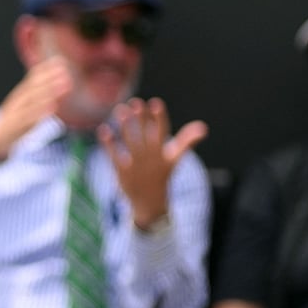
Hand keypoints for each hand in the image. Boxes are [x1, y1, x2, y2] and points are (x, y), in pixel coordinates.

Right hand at [0, 57, 72, 159]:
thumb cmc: (13, 121)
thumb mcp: (23, 105)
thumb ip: (36, 93)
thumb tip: (52, 82)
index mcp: (19, 96)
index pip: (32, 80)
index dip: (45, 70)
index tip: (61, 61)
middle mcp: (17, 102)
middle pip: (33, 89)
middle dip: (49, 81)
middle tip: (66, 74)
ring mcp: (15, 114)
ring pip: (32, 103)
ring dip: (48, 94)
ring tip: (63, 88)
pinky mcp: (15, 128)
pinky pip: (28, 120)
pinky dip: (40, 113)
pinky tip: (53, 108)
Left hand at [98, 97, 207, 229]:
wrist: (150, 204)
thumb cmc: (162, 175)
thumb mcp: (174, 159)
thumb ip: (187, 141)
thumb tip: (204, 128)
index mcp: (163, 153)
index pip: (162, 132)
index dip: (158, 118)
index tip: (155, 103)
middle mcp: (150, 158)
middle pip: (145, 135)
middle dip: (140, 119)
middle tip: (135, 102)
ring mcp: (136, 166)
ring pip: (130, 142)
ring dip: (124, 126)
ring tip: (119, 110)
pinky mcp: (123, 173)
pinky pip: (115, 156)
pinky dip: (109, 143)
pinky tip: (103, 130)